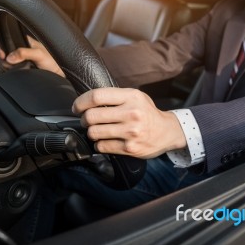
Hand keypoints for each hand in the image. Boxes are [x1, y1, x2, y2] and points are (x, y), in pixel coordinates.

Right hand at [0, 36, 64, 76]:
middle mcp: (22, 50)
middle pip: (4, 52)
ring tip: (16, 68)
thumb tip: (10, 57)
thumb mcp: (39, 55)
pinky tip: (16, 72)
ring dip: (7, 66)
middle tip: (11, 63)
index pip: (7, 40)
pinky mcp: (21, 69)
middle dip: (4, 58)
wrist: (59, 75)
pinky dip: (10, 71)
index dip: (2, 46)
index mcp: (25, 42)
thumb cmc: (54, 62)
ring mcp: (21, 60)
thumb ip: (24, 53)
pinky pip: (10, 69)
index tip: (2, 54)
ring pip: (6, 62)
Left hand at [72, 88, 186, 158]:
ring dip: (92, 132)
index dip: (81, 102)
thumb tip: (88, 100)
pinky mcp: (130, 148)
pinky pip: (102, 146)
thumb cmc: (147, 113)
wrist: (167, 132)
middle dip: (85, 119)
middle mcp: (132, 113)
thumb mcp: (136, 97)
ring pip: (94, 132)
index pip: (97, 96)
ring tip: (98, 131)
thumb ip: (116, 96)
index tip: (77, 107)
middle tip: (87, 121)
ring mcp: (131, 132)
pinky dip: (100, 144)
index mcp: (132, 97)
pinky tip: (106, 141)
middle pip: (92, 116)